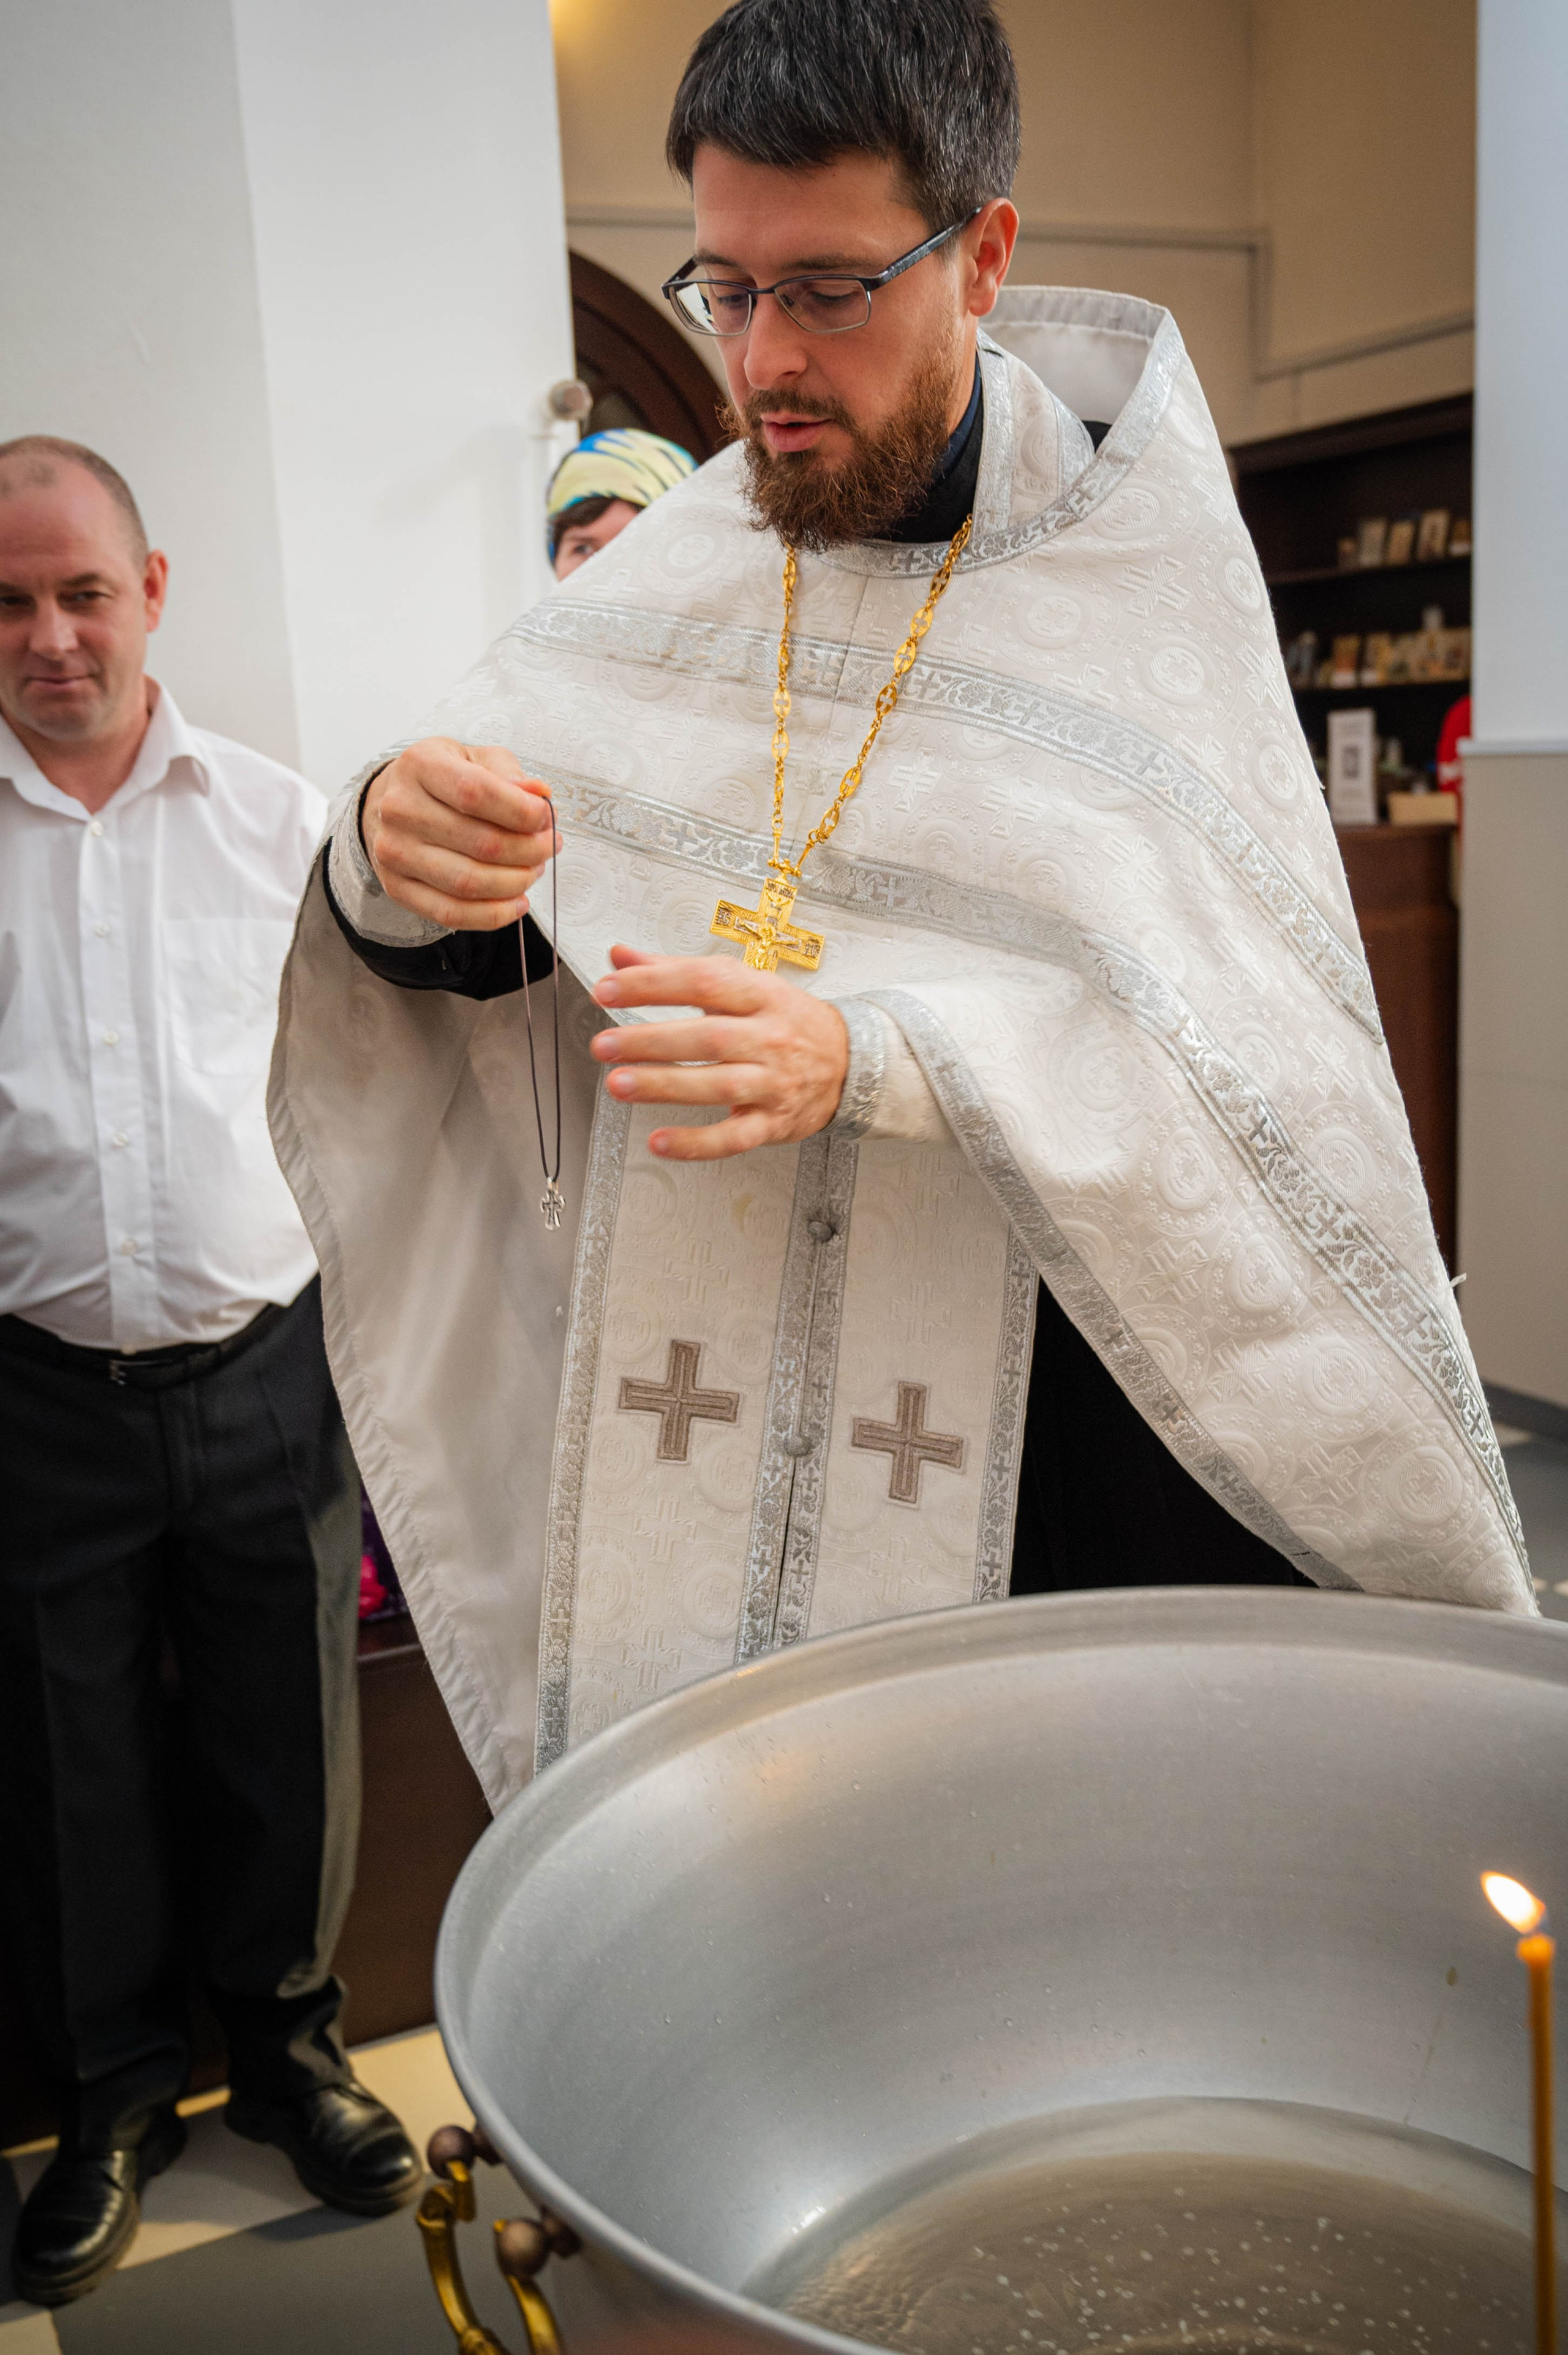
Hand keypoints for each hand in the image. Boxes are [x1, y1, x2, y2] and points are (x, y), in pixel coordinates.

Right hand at [362, 738, 558, 930]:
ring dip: (516, 882)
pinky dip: (493, 914)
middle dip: (530, 851)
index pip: (477, 793)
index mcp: (421, 765)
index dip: (522, 812)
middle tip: (547, 846)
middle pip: (481, 844)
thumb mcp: (474, 758)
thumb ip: (509, 774)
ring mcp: (394, 852)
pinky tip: (516, 901)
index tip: (546, 818)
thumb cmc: (440, 781)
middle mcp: (401, 809)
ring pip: (470, 883)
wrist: (390, 803)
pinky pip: (452, 913)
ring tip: (533, 869)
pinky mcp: (396, 887)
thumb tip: (540, 796)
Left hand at [591, 947, 849, 1160]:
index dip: (654, 984)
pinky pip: (734, 1137)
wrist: (850, 1062)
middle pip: (708, 1037)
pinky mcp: (773, 1123)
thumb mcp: (741, 986)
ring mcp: (773, 1083)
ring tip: (618, 1085)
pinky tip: (659, 1141)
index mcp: (760, 995)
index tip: (608, 988)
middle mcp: (769, 1037)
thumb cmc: (784, 1021)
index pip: (704, 982)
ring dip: (666, 1086)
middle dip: (651, 1041)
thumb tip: (620, 955)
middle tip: (604, 1045)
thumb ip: (675, 972)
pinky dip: (696, 1143)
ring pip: (718, 1085)